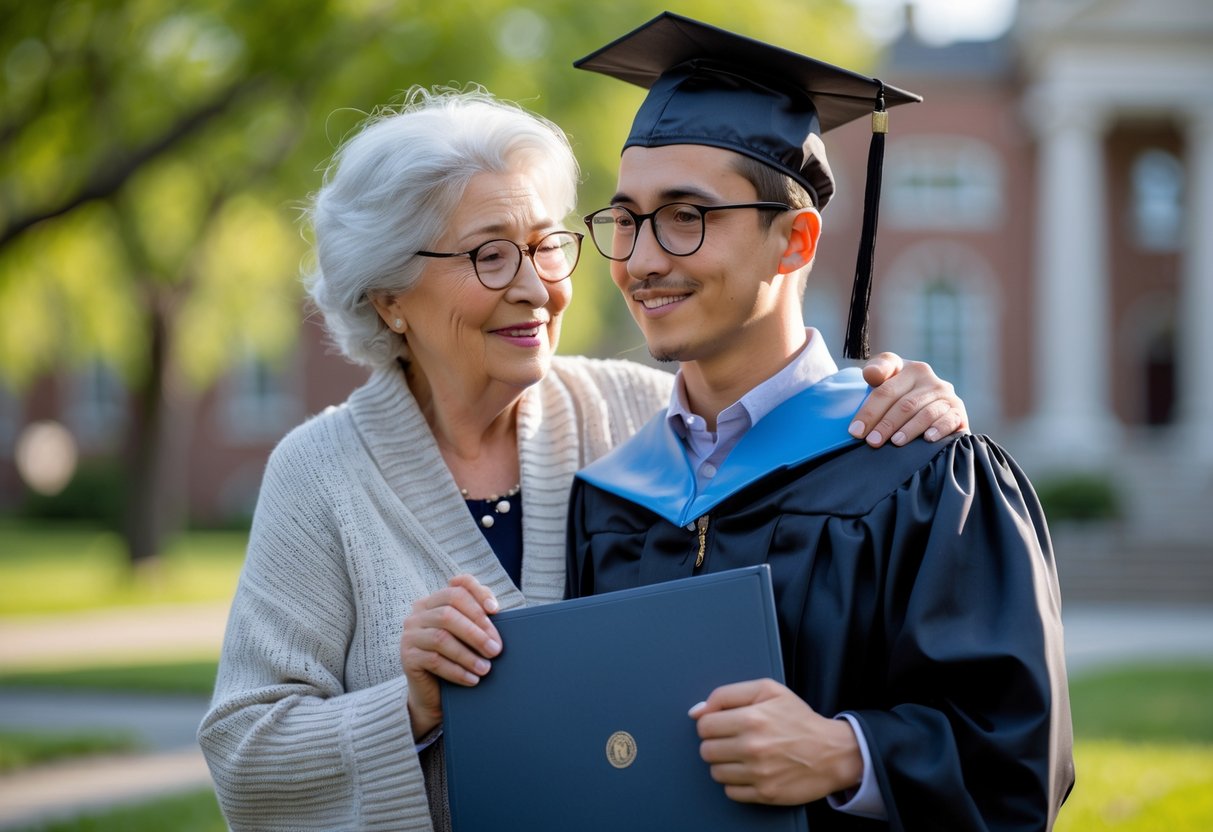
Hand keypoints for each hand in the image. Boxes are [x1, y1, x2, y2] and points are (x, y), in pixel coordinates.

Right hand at [400, 574, 501, 738]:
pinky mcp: (407, 656)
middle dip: (477, 631)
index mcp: (435, 601)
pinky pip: (434, 660)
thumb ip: (479, 618)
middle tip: (496, 649)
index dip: (478, 594)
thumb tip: (495, 609)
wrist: (435, 692)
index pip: (458, 587)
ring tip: (486, 668)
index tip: (497, 610)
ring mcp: (410, 634)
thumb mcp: (469, 635)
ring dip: (468, 654)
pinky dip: (457, 670)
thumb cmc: (457, 658)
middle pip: (449, 612)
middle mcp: (419, 613)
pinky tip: (472, 679)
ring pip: (441, 637)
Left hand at [689, 679, 861, 805]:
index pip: (704, 725)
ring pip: (715, 772)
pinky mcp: (765, 794)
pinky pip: (730, 792)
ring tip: (744, 755)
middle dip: (717, 744)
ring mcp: (758, 773)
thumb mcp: (767, 690)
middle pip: (706, 750)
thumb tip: (696, 711)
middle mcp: (752, 747)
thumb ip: (727, 694)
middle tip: (735, 740)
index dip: (712, 723)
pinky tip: (751, 771)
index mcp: (751, 718)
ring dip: (725, 764)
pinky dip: (737, 783)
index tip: (724, 724)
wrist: (832, 752)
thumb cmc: (799, 719)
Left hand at [852, 352, 967, 446]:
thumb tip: (871, 374)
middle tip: (873, 442)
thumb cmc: (899, 394)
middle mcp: (930, 380)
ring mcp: (946, 395)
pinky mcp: (958, 411)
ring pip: (925, 413)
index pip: (885, 390)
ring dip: (909, 429)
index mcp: (910, 369)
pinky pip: (950, 420)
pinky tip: (927, 439)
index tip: (855, 431)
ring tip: (895, 443)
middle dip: (886, 425)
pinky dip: (938, 429)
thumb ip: (877, 371)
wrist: (930, 406)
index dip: (869, 411)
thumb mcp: (886, 379)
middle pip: (904, 404)